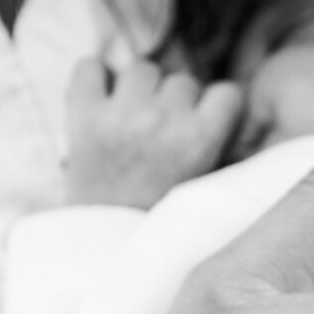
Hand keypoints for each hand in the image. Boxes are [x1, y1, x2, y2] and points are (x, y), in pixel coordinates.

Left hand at [64, 56, 241, 206]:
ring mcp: (121, 114)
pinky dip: (94, 77)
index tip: (206, 121)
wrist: (103, 245)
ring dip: (140, 88)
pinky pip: (89, 67)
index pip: (227, 93)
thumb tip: (229, 115)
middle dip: (176, 102)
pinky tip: (102, 100)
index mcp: (199, 140)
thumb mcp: (203, 186)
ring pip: (142, 69)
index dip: (217, 105)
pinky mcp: (84, 114)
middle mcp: (163, 120)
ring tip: (133, 118)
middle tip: (163, 133)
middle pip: (183, 81)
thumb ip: (219, 150)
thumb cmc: (157, 219)